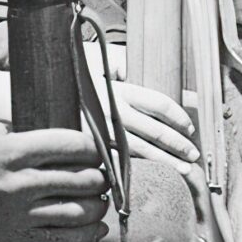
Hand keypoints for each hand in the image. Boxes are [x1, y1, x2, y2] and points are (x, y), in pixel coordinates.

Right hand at [0, 125, 107, 241]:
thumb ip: (18, 134)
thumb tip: (48, 135)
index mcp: (13, 151)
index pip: (71, 145)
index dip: (93, 147)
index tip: (97, 150)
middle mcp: (21, 182)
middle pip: (83, 179)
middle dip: (100, 177)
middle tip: (102, 176)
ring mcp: (21, 213)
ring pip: (80, 210)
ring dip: (98, 205)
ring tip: (99, 199)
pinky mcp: (19, 239)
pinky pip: (64, 239)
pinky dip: (87, 235)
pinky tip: (96, 228)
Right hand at [69, 40, 198, 167]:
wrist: (47, 94)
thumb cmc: (82, 79)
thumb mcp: (105, 67)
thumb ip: (126, 72)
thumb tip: (148, 82)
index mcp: (120, 90)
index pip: (159, 104)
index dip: (178, 117)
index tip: (190, 128)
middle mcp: (114, 111)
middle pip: (154, 130)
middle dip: (178, 144)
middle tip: (193, 154)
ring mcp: (103, 131)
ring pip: (141, 149)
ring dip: (166, 161)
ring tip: (184, 169)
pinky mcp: (94, 146)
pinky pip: (123, 158)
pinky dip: (142, 166)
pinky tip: (154, 174)